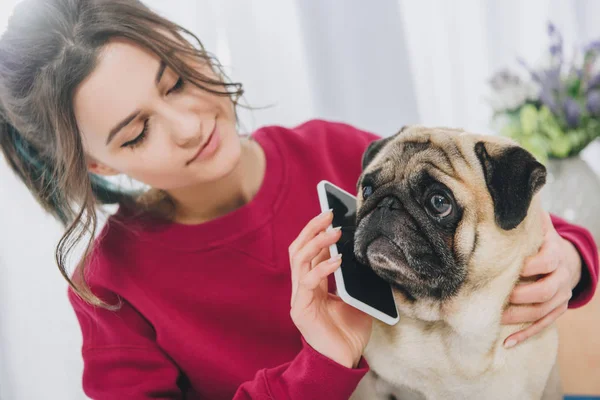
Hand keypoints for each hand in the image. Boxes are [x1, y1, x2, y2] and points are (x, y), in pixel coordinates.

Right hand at [288, 210, 372, 367]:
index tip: (331, 213)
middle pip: (299, 248)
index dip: (317, 231)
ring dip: (317, 242)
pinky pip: (308, 281)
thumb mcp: (355, 295)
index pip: (310, 249)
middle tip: (328, 213)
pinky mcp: (301, 309)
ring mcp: (300, 296)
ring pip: (299, 259)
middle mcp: (303, 286)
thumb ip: (352, 276)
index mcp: (314, 282)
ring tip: (335, 231)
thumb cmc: (350, 329)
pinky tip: (337, 259)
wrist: (344, 360)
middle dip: (312, 228)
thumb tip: (361, 251)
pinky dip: (323, 267)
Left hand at [502, 211, 581, 347]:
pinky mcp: (556, 310)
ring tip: (496, 318)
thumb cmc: (540, 240)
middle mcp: (561, 276)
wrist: (564, 257)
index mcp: (555, 254)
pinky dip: (525, 335)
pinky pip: (542, 326)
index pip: (547, 260)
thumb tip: (505, 198)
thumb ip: (525, 215)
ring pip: (542, 311)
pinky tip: (507, 342)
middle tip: (499, 296)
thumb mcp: (536, 225)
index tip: (510, 266)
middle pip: (545, 291)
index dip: (530, 265)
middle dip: (521, 295)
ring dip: (519, 317)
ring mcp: (560, 296)